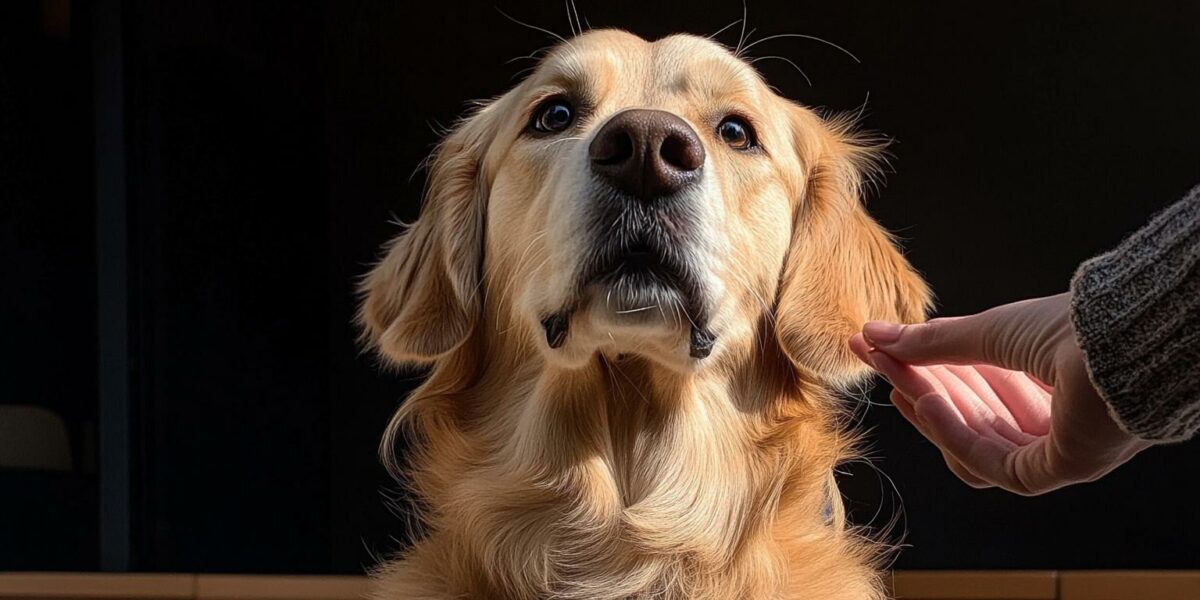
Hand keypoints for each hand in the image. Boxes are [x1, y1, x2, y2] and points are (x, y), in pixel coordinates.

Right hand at [848, 293, 1151, 495]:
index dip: (922, 368)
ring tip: (895, 380)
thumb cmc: (1071, 327)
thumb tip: (874, 335)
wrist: (1117, 340)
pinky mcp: (1054, 470)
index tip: (877, 348)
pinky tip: (926, 401)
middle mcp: (1051, 418)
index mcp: (1044, 381)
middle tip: (872, 359)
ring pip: (973, 440)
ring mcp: (1054, 448)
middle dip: (917, 383)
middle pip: (966, 413)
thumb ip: (932, 342)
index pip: (971, 385)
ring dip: (930, 408)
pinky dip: (954, 434)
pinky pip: (991, 463)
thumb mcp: (989, 330)